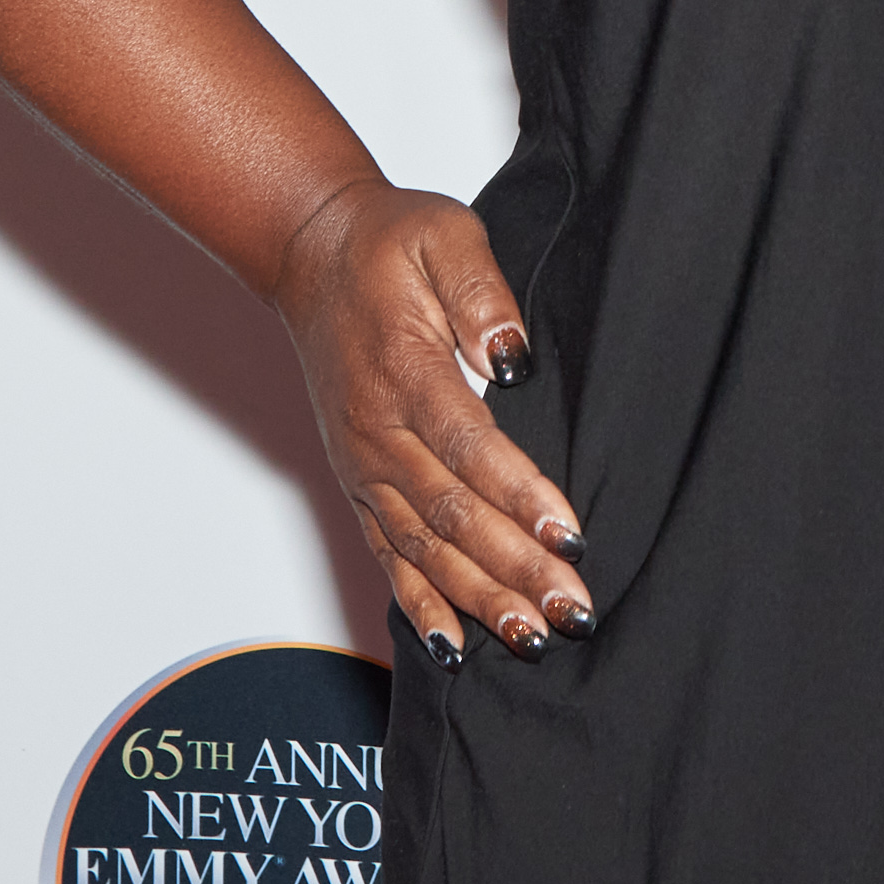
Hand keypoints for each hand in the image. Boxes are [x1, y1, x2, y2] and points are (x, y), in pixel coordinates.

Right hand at [276, 179, 588, 660]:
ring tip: (531, 638)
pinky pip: (387, 554)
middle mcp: (377, 432)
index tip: (569, 536)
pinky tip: (453, 647)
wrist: (312, 254)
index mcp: (405, 372)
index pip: (470, 447)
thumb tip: (512, 354)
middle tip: (571, 610)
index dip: (521, 497)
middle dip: (515, 568)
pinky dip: (419, 604)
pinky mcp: (358, 482)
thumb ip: (481, 291)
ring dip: (479, 599)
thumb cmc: (388, 244)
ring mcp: (363, 465)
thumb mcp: (445, 236)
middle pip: (453, 514)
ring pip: (424, 548)